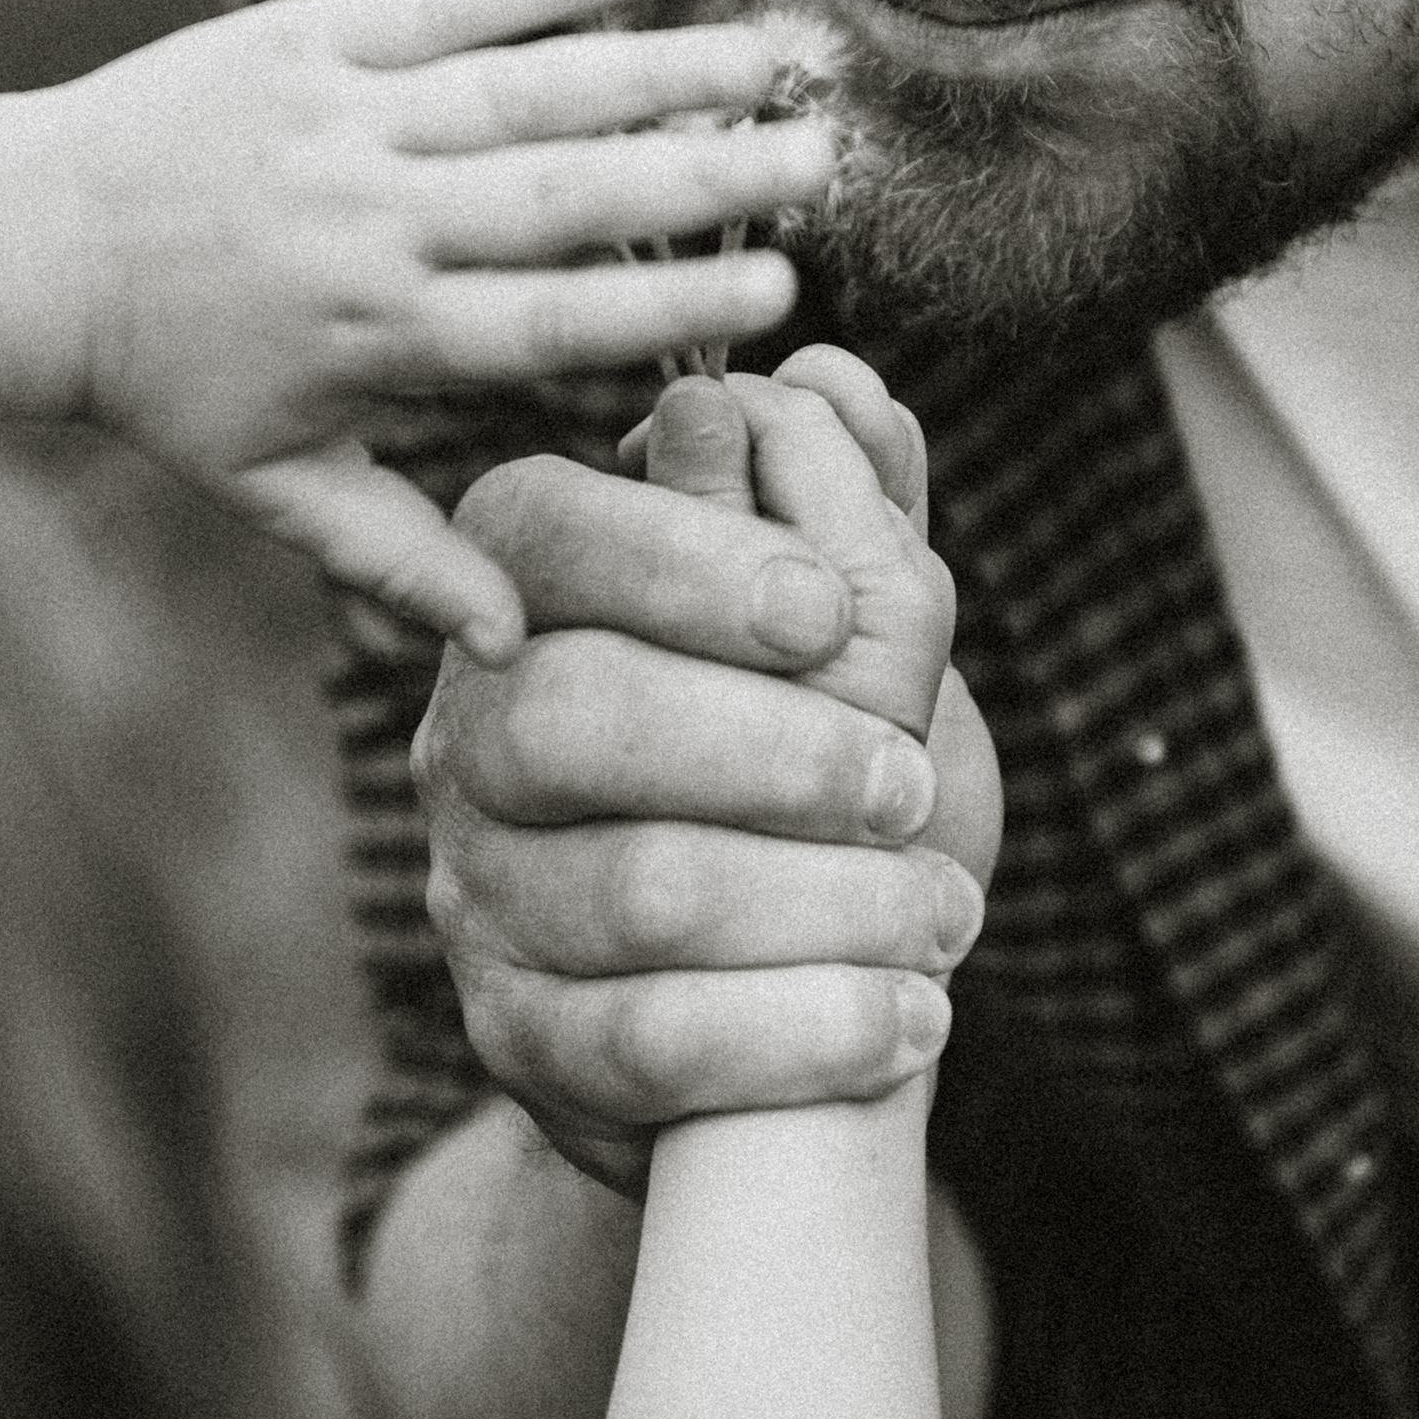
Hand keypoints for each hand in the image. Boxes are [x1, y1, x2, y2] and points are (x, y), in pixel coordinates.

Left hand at [49, 0, 832, 654]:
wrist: (24, 247)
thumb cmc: (165, 389)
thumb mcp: (276, 494)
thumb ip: (403, 561)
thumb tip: (518, 649)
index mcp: (381, 336)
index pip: (553, 322)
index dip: (673, 306)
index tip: (784, 292)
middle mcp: (372, 222)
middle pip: (565, 197)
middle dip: (705, 177)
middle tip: (821, 159)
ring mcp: (341, 119)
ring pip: (524, 88)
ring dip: (656, 65)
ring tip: (768, 49)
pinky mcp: (302, 38)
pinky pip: (435, 4)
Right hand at [418, 345, 1001, 1192]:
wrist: (793, 994)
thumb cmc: (818, 780)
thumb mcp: (856, 638)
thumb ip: (845, 510)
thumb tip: (829, 378)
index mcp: (533, 591)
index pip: (549, 532)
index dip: (682, 557)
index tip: (829, 612)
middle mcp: (473, 732)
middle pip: (570, 715)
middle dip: (766, 747)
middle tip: (905, 783)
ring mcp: (480, 889)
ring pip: (631, 888)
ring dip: (821, 899)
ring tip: (944, 907)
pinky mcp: (519, 1034)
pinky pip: (649, 1041)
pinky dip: (803, 1030)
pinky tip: (912, 1015)